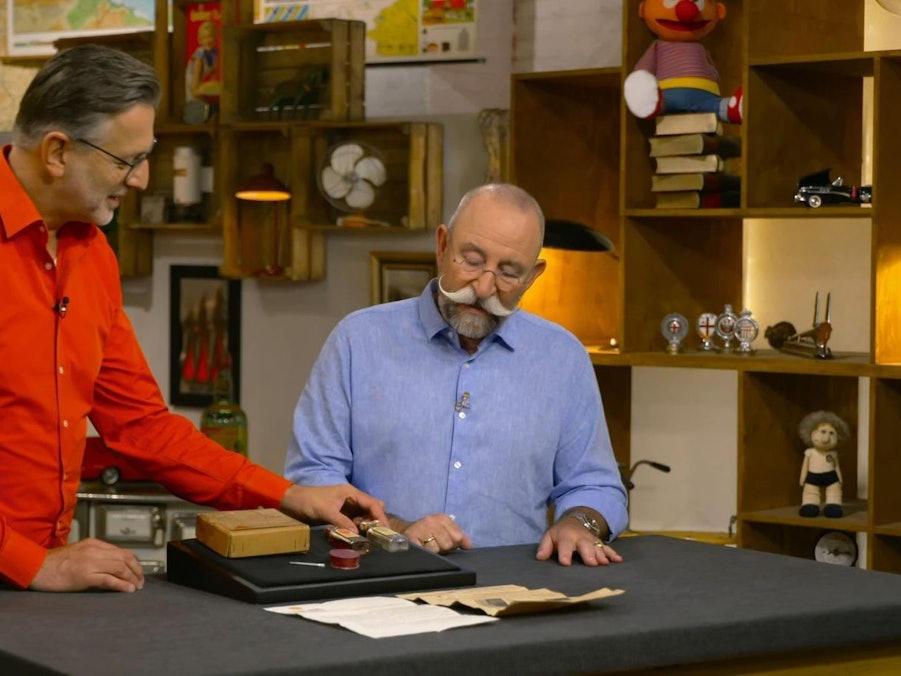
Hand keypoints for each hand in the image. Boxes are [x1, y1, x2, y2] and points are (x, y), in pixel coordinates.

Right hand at [29, 538, 143, 591]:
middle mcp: (95, 550)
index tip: (138, 571)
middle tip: (141, 581)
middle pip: (125, 559)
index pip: (121, 551)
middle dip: (137, 570)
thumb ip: (94, 555)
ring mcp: (90, 562)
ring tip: (137, 586)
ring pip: (120, 568)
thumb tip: (111, 565)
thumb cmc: (54, 563)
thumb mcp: (78, 552)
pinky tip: (128, 590)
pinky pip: (109, 580)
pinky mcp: (85, 576)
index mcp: (94, 544)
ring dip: (132, 578)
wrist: (36, 567)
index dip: (133, 562)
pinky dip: (122, 585)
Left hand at [281, 483, 387, 531]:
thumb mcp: (325, 511)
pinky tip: (357, 537)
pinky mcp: (340, 513)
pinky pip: (354, 521)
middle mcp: (351, 498)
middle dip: (376, 521)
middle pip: (371, 508)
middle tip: (378, 536)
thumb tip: (357, 534)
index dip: (381, 516)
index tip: (386, 530)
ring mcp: (346, 506)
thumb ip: (342, 522)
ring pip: (363, 516)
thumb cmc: (308, 501)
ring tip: (370, 539)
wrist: (292, 501)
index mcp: (351, 492)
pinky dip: (358, 528)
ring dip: (367, 526)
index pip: (372, 504)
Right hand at [399, 514, 471, 553]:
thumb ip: (459, 537)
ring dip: (433, 552)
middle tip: (435, 545)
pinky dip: (425, 552)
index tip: (447, 543)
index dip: (454, 544)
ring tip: (427, 547)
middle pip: (448, 544)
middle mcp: (432, 520)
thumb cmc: (428, 534)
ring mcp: (421, 528)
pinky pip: (425, 551)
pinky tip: (422, 549)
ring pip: (436, 549)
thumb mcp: (445, 531)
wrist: (406, 532)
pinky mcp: (411, 537)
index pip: (458, 537)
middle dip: (443, 548)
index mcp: (442, 518)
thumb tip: (468, 546)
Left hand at [536, 517, 622, 566]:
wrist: (575, 520)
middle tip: (591, 563)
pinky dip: (613, 554)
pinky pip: (607, 548)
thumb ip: (545, 547)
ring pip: (597, 547)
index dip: (564, 554)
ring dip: (601, 555)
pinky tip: (618, 560)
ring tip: (605, 563)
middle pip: (585, 546)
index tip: (565, 563)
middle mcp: (580, 538)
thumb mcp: (549, 536)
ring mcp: (591, 540)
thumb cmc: (560, 533)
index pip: (564, 546)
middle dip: (588, 554)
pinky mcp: (599, 543)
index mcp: (566, 537)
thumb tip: (540, 558)